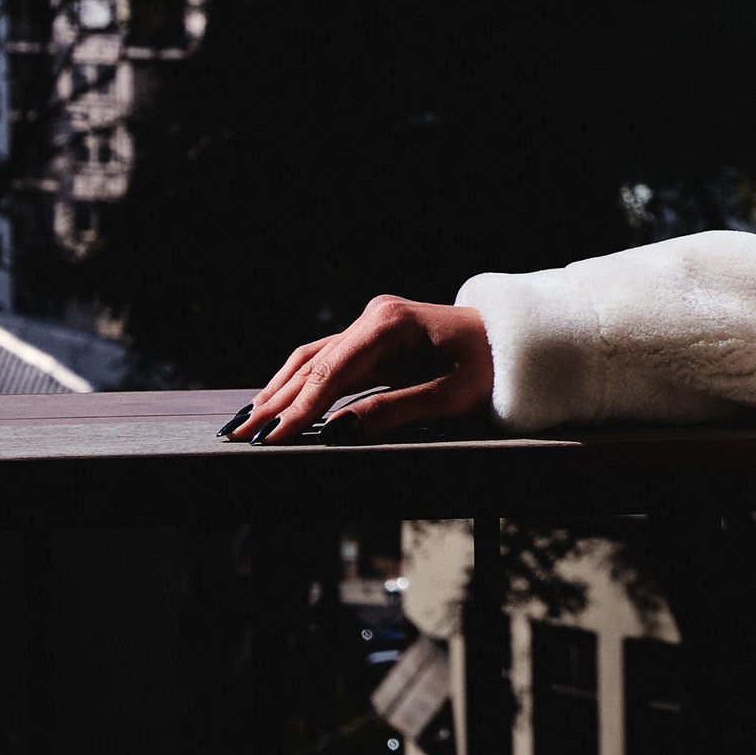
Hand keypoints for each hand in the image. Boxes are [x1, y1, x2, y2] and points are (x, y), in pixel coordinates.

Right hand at [227, 296, 493, 442]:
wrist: (516, 344)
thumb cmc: (491, 371)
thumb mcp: (446, 398)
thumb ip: (390, 412)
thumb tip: (335, 432)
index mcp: (390, 323)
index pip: (332, 372)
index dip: (299, 407)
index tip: (272, 436)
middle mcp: (373, 317)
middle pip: (313, 365)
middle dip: (275, 403)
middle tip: (239, 436)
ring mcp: (371, 325)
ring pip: (312, 361)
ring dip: (278, 393)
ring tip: (245, 424)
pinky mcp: (372, 339)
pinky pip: (327, 362)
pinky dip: (299, 384)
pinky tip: (275, 405)